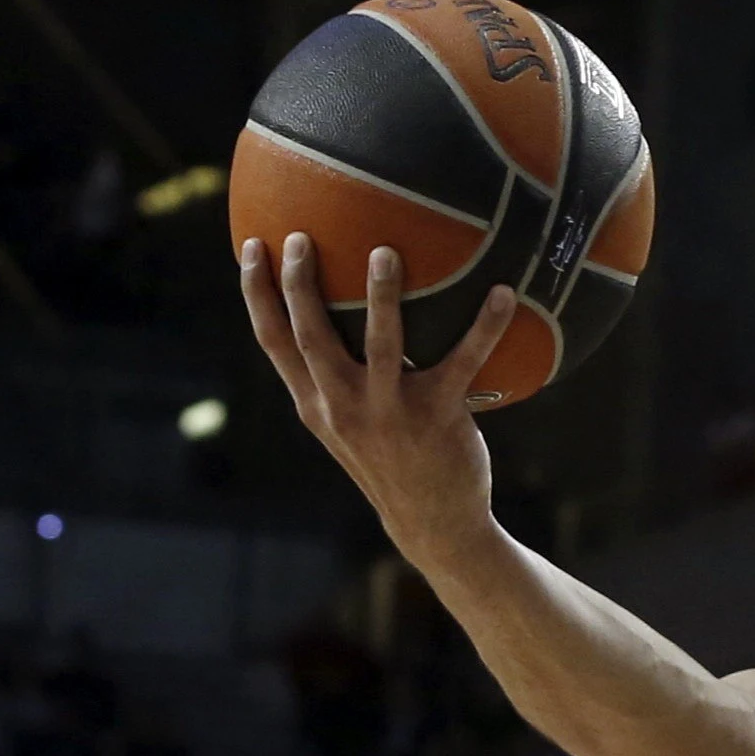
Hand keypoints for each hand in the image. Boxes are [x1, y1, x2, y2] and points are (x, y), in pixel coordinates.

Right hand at [240, 232, 516, 562]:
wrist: (432, 521)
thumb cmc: (391, 459)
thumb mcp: (349, 424)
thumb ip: (337, 378)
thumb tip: (339, 314)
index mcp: (316, 403)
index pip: (272, 341)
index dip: (256, 293)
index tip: (250, 245)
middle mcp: (343, 405)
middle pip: (310, 335)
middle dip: (301, 283)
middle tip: (303, 234)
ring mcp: (389, 412)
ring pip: (380, 344)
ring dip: (380, 296)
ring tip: (385, 251)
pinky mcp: (438, 415)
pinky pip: (465, 360)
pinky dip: (485, 325)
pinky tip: (503, 291)